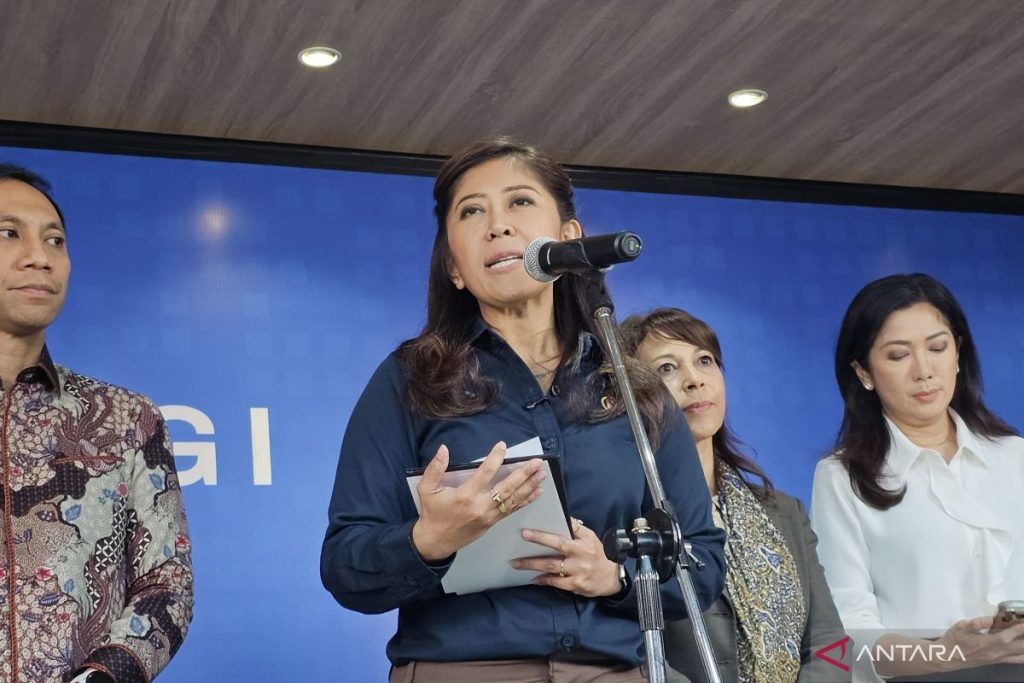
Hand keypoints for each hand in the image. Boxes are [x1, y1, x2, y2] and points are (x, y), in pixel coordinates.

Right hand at [411, 442, 546, 561]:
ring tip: (542, 474)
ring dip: (530, 486)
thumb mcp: (427, 489)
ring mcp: (489, 515)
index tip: (502, 446)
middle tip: (536, 462)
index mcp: (465, 495)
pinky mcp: (493, 522)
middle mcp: (480, 505)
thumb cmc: (433, 513)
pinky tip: (536, 491)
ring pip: (514, 499)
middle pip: (507, 487)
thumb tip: (443, 449)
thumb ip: (435, 468)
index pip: (485, 473)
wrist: (436, 541)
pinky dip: (526, 500)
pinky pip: (512, 509)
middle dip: (524, 474)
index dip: (495, 458)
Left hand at [512, 517, 620, 596]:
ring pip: (551, 566)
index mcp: (583, 542)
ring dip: (532, 565)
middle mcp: (581, 556)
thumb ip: (576, 529)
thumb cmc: (597, 554)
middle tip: (521, 539)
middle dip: (538, 543)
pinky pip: (555, 582)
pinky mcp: (575, 585)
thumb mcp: (590, 538)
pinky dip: (543, 580)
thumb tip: (562, 517)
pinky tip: (533, 578)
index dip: (545, 533)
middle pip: (557, 548)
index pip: (564, 534)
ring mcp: (578, 571)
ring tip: (516, 563)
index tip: (527, 531)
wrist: (611, 578)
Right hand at [937, 616, 1023, 669]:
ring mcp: (997, 658)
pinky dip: (1022, 657)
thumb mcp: (960, 628)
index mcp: (987, 643)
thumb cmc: (954, 641)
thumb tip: (990, 619)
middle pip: (1018, 648)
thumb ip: (975, 623)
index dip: (1019, 630)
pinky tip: (1022, 653)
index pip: (1007, 637)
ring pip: (1019, 657)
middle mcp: (996, 653)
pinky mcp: (995, 661)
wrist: (948, 657)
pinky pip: (1014, 660)